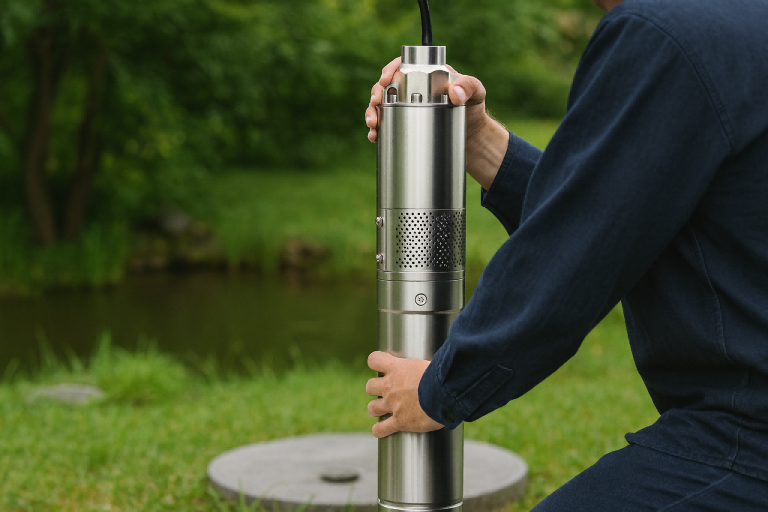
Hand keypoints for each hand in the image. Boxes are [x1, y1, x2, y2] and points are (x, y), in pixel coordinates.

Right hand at [364, 58, 488, 142]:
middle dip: (375, 94)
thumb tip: (454, 92)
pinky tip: (375, 137)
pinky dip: (378, 130)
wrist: (471, 136)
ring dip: (372, 113)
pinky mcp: (405, 124)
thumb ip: (469, 87)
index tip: (385, 80)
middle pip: (386, 86)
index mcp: (426, 75)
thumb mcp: (476, 93)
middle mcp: (413, 89)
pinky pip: (386, 124)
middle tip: (375, 103)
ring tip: (373, 124)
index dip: (390, 70)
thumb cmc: (473, 108)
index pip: (403, 66)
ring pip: (382, 105)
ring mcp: (407, 107)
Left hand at [366, 351, 443, 437]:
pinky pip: (381, 429)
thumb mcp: (429, 363)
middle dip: (376, 389)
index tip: (384, 367)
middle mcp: (390, 386)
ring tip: (384, 411)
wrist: (446, 393)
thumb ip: (423, 366)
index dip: (377, 362)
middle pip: (370, 386)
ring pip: (372, 408)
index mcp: (397, 368)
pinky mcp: (399, 421)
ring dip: (377, 409)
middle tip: (387, 392)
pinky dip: (380, 430)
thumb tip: (435, 364)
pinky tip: (383, 430)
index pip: (374, 359)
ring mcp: (393, 404)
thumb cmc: (443, 375)